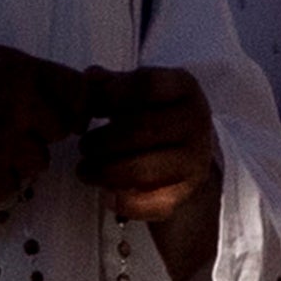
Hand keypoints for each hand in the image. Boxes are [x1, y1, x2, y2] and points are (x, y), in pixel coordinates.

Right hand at [0, 42, 86, 204]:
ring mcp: (1, 142)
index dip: (76, 106)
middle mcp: (19, 106)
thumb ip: (30, 76)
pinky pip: (10, 188)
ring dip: (22, 161)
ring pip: (39, 163)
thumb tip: (65, 93)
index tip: (67, 114)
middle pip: (62, 130)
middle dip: (45, 133)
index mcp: (22, 72)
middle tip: (19, 132)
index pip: (79, 93)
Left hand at [78, 66, 218, 221]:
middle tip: (84, 147)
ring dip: (103, 171)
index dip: (111, 95)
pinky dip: (119, 201)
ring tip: (86, 170)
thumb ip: (110, 84)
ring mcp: (194, 159)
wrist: (191, 160)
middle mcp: (196, 121)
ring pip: (140, 169)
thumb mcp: (139, 94)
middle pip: (140, 129)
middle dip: (100, 141)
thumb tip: (88, 78)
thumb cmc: (156, 120)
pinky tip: (106, 193)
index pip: (147, 84)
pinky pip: (146, 203)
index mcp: (184, 88)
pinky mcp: (184, 193)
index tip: (91, 109)